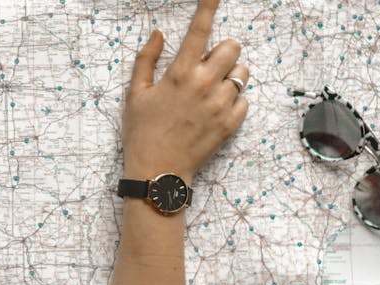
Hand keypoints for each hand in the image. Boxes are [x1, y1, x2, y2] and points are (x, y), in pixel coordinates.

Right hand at [122, 0, 248, 184]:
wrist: (158, 173)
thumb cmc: (142, 132)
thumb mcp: (135, 94)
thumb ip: (146, 60)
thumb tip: (159, 34)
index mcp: (179, 74)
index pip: (199, 31)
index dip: (208, 7)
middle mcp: (204, 85)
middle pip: (232, 48)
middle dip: (222, 51)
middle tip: (206, 65)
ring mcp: (220, 105)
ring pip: (242, 74)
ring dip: (229, 75)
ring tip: (210, 91)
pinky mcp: (231, 124)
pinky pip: (244, 100)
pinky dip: (233, 101)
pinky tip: (213, 110)